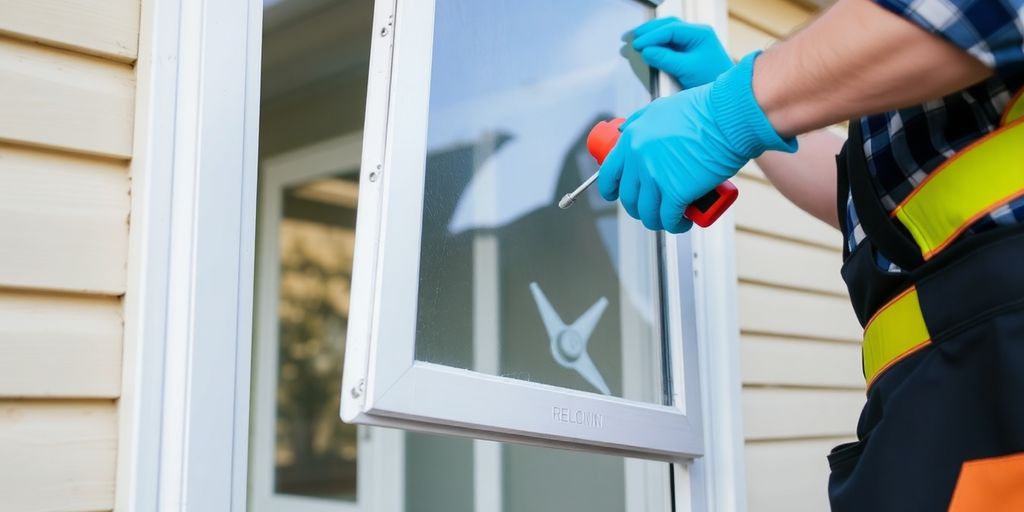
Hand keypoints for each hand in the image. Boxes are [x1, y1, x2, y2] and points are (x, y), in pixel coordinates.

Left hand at [598, 53, 796, 232]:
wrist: (729, 117)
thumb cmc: (704, 109)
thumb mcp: (661, 108)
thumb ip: (640, 120)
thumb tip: (624, 130)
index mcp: (632, 139)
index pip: (609, 174)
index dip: (611, 189)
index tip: (615, 194)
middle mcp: (638, 159)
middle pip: (629, 198)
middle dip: (638, 208)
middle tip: (651, 207)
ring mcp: (656, 177)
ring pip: (647, 213)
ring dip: (657, 221)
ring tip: (671, 218)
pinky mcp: (676, 192)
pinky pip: (669, 219)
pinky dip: (676, 225)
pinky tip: (683, 223)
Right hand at [632, 17, 732, 88]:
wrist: (727, 93)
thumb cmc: (711, 80)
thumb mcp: (687, 69)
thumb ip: (665, 58)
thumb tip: (646, 51)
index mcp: (700, 33)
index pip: (670, 29)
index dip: (651, 36)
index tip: (637, 45)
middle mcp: (697, 33)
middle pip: (668, 25)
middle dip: (648, 30)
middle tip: (629, 37)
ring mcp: (693, 40)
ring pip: (668, 31)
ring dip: (651, 34)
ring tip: (635, 39)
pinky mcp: (689, 50)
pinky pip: (670, 41)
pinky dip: (657, 43)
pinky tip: (647, 46)